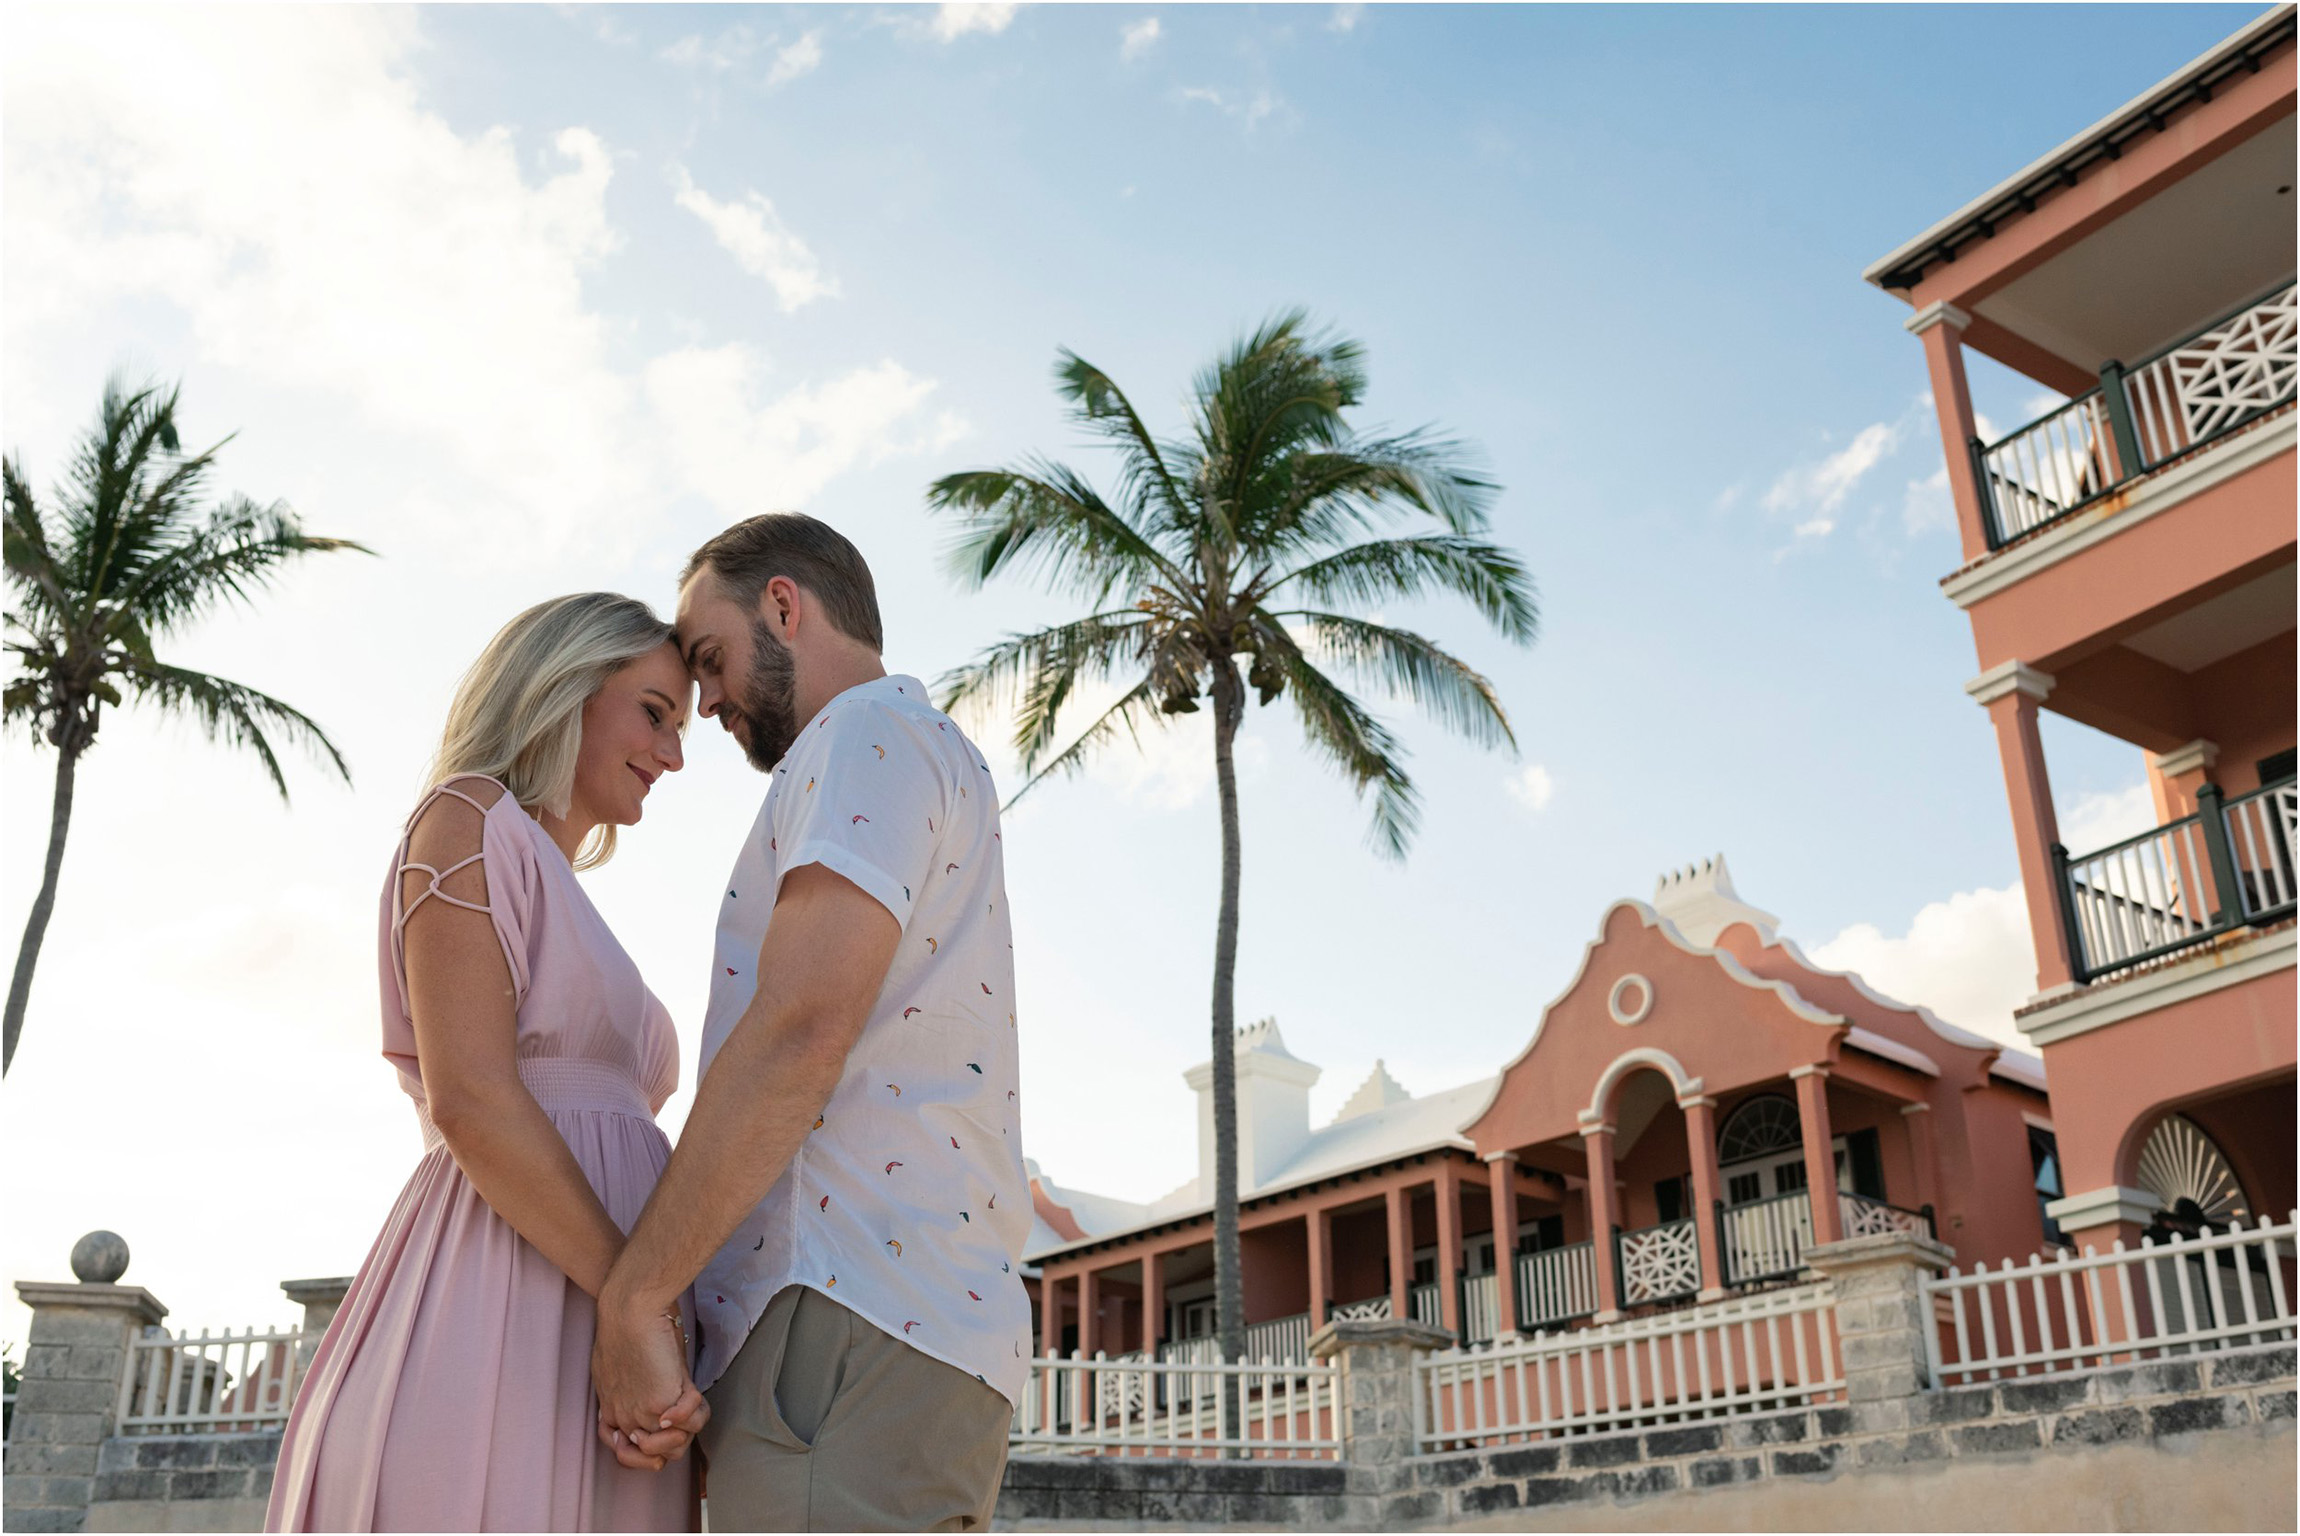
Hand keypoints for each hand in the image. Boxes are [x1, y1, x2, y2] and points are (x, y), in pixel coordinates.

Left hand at [592, 1296, 708, 1470]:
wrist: (628, 1312)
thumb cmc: (622, 1325)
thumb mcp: (615, 1363)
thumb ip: (625, 1384)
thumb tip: (642, 1384)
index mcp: (611, 1410)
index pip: (625, 1453)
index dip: (641, 1448)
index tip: (653, 1424)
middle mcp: (626, 1420)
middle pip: (655, 1459)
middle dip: (671, 1442)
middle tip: (675, 1415)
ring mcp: (644, 1416)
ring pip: (679, 1447)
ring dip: (688, 1426)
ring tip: (685, 1399)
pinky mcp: (663, 1406)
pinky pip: (696, 1421)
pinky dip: (697, 1410)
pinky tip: (690, 1390)